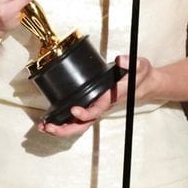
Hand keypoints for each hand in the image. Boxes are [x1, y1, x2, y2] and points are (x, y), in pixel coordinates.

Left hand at [37, 55, 152, 137]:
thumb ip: (130, 62)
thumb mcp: (139, 65)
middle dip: (66, 128)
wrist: (143, 83)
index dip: (85, 113)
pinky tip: (50, 121)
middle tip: (49, 127)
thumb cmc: (140, 76)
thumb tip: (119, 59)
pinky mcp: (93, 105)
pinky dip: (64, 122)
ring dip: (61, 128)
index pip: (97, 110)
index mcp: (111, 98)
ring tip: (44, 127)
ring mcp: (97, 107)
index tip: (74, 110)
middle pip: (84, 124)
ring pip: (78, 124)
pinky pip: (78, 118)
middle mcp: (102, 106)